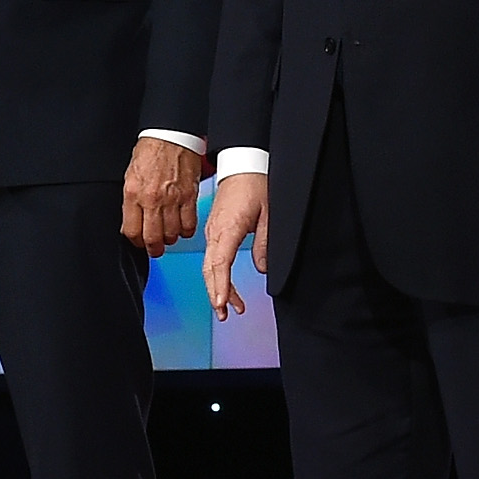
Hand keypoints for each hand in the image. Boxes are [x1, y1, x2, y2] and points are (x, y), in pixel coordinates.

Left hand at [120, 137, 205, 256]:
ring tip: (169, 236)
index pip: (132, 231)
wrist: (171, 137)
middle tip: (155, 249)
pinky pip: (189, 225)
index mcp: (133, 194)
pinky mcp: (189, 197)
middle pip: (152, 238)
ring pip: (172, 234)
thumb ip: (131, 202)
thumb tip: (132, 223)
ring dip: (170, 239)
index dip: (135, 241)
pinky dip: (186, 231)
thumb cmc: (150, 154)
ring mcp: (172, 200)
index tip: (139, 242)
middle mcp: (152, 199)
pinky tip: (183, 228)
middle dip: (153, 248)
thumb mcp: (130, 177)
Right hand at [202, 172, 268, 319]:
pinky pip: (213, 257)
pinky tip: (227, 287)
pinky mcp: (214, 230)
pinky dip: (218, 274)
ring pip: (210, 266)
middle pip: (209, 269)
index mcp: (226, 228)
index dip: (219, 287)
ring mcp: (212, 231)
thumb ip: (264, 243)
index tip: (221, 305)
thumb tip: (262, 269)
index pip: (218, 263)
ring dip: (218, 287)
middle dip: (216, 294)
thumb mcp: (269, 214)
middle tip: (225, 314)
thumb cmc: (256, 185)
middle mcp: (214, 232)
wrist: (243, 164)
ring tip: (231, 307)